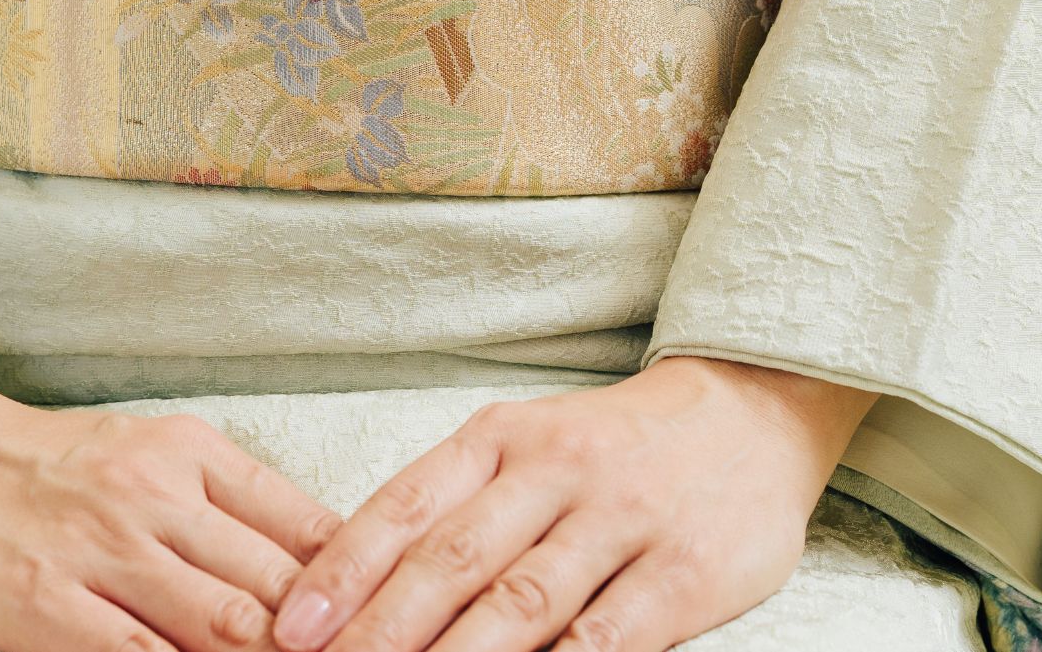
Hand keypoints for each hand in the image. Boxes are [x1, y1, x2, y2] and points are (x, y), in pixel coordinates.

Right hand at [0, 365, 342, 651]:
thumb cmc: (41, 463)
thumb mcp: (146, 453)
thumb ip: (225, 505)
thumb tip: (321, 559)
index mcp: (192, 452)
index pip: (308, 528)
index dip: (362, 588)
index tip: (398, 622)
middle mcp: (159, 496)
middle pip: (280, 589)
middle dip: (332, 639)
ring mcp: (104, 553)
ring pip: (224, 629)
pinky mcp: (48, 607)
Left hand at [270, 357, 876, 651]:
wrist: (749, 411)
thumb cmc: (613, 444)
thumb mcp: (526, 445)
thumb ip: (455, 507)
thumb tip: (357, 586)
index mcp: (501, 435)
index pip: (406, 506)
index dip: (344, 570)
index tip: (292, 626)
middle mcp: (555, 469)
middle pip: (452, 559)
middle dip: (381, 627)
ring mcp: (622, 518)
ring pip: (523, 599)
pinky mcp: (684, 571)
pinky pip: (612, 634)